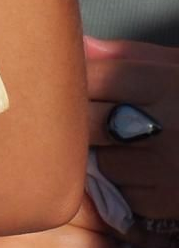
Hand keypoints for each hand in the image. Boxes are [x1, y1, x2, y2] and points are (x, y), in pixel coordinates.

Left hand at [89, 37, 178, 222]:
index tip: (81, 86)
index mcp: (164, 84)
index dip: (79, 82)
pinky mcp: (169, 202)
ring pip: (99, 161)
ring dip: (103, 156)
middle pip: (86, 121)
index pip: (92, 78)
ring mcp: (166, 167)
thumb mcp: (177, 67)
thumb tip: (82, 45)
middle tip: (97, 119)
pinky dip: (125, 185)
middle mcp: (165, 125)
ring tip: (129, 146)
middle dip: (82, 120)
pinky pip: (122, 193)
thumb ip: (128, 55)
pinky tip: (147, 172)